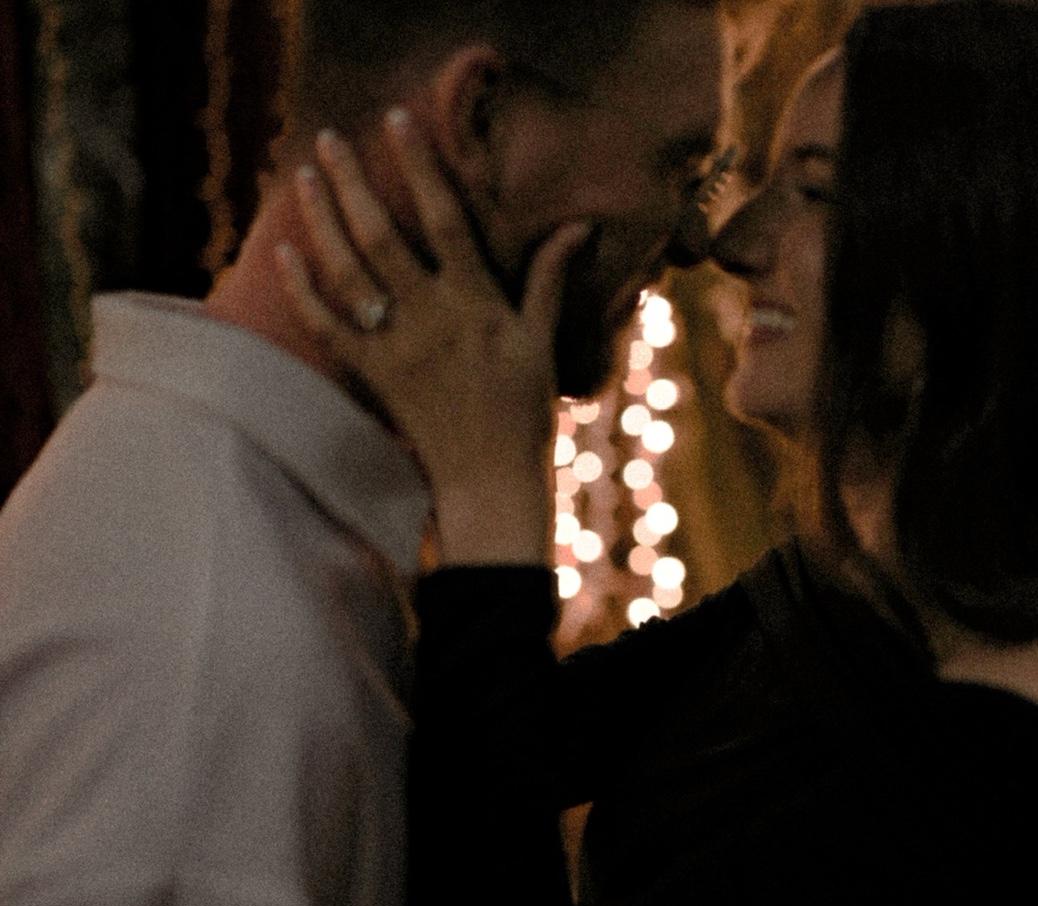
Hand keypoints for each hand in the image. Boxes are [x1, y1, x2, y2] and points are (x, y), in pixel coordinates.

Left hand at [276, 110, 589, 564]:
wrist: (490, 480)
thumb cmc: (523, 412)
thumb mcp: (541, 342)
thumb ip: (549, 280)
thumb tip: (580, 226)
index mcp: (477, 304)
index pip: (447, 220)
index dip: (421, 167)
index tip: (398, 121)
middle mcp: (432, 318)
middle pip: (383, 235)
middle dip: (353, 181)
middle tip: (328, 136)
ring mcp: (398, 347)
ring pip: (350, 271)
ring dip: (322, 219)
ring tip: (305, 174)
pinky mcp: (374, 375)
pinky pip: (330, 327)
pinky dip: (304, 290)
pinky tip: (286, 252)